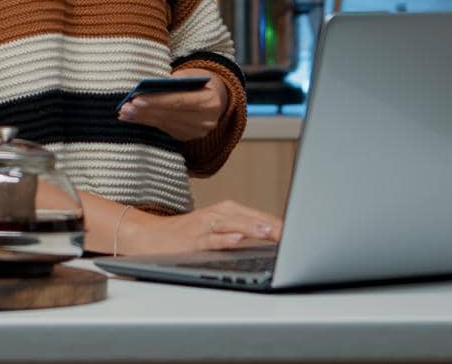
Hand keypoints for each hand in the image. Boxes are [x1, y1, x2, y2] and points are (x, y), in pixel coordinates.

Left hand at [117, 69, 227, 140]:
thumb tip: (150, 87)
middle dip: (145, 111)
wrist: (216, 98)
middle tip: (125, 107)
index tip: (137, 99)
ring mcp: (197, 132)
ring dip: (142, 118)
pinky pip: (164, 129)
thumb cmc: (199, 82)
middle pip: (170, 115)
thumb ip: (175, 80)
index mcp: (210, 102)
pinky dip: (148, 122)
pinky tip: (134, 118)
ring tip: (125, 113)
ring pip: (164, 124)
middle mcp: (206, 121)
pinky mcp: (187, 137)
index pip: (179, 101)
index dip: (157, 101)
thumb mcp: (192, 75)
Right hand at [117, 200, 282, 254]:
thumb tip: (273, 239)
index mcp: (227, 212)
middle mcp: (217, 215)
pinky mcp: (191, 240)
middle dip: (272, 226)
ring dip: (252, 227)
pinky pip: (210, 239)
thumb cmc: (186, 235)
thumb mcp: (218, 231)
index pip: (260, 217)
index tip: (302, 231)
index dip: (280, 224)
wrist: (148, 236)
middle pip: (250, 218)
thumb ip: (242, 233)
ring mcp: (203, 226)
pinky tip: (237, 239)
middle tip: (295, 233)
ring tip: (271, 231)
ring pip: (232, 224)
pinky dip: (224, 238)